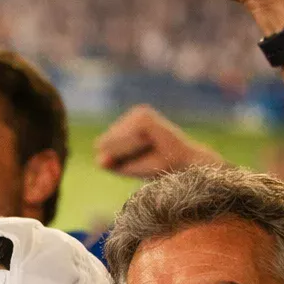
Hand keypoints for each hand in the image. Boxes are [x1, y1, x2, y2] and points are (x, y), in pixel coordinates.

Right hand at [94, 105, 224, 178]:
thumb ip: (119, 166)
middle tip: (146, 156)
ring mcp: (133, 114)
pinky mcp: (129, 121)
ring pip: (104, 143)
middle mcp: (138, 112)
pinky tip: (138, 150)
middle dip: (121, 154)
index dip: (126, 156)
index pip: (113, 144)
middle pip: (106, 141)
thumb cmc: (169, 167)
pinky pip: (107, 143)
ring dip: (121, 154)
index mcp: (144, 120)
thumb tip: (98, 161)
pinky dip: (120, 151)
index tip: (150, 155)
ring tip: (143, 154)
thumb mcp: (145, 170)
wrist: (185, 159)